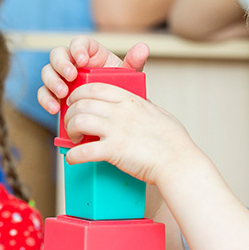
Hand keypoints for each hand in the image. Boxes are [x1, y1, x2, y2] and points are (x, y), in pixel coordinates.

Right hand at [36, 36, 149, 115]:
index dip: (77, 48)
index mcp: (89, 53)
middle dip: (61, 65)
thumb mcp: (128, 77)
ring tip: (63, 94)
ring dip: (52, 82)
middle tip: (71, 77)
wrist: (113, 113)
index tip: (82, 60)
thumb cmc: (119, 90)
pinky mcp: (55, 95)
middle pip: (57, 55)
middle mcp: (72, 63)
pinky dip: (45, 100)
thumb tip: (143, 48)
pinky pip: (43, 93)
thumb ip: (134, 62)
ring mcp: (61, 79)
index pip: (78, 42)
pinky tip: (54, 108)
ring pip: (47, 73)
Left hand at [63, 81, 199, 188]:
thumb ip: (144, 106)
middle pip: (82, 103)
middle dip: (70, 113)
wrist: (179, 162)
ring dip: (70, 130)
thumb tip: (141, 104)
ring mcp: (117, 130)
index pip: (95, 87)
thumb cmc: (174, 141)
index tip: (74, 102)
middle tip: (71, 125)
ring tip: (74, 140)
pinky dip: (73, 155)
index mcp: (131, 100)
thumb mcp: (159, 113)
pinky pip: (83, 151)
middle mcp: (121, 111)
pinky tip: (72, 159)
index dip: (79, 94)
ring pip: (79, 121)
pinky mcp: (114, 151)